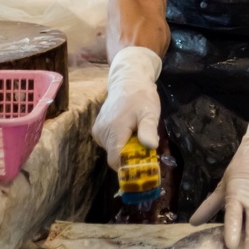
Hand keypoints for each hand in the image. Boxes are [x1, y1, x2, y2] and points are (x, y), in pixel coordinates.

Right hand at [92, 47, 162, 169]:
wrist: (127, 80)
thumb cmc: (141, 96)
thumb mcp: (149, 111)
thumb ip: (148, 129)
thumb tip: (150, 146)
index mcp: (114, 130)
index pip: (116, 161)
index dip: (129, 167)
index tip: (144, 166)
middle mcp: (101, 133)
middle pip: (116, 157)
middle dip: (131, 157)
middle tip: (146, 147)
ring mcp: (98, 131)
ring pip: (113, 151)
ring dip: (126, 149)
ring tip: (137, 134)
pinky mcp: (98, 129)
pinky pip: (110, 144)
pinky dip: (120, 142)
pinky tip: (129, 131)